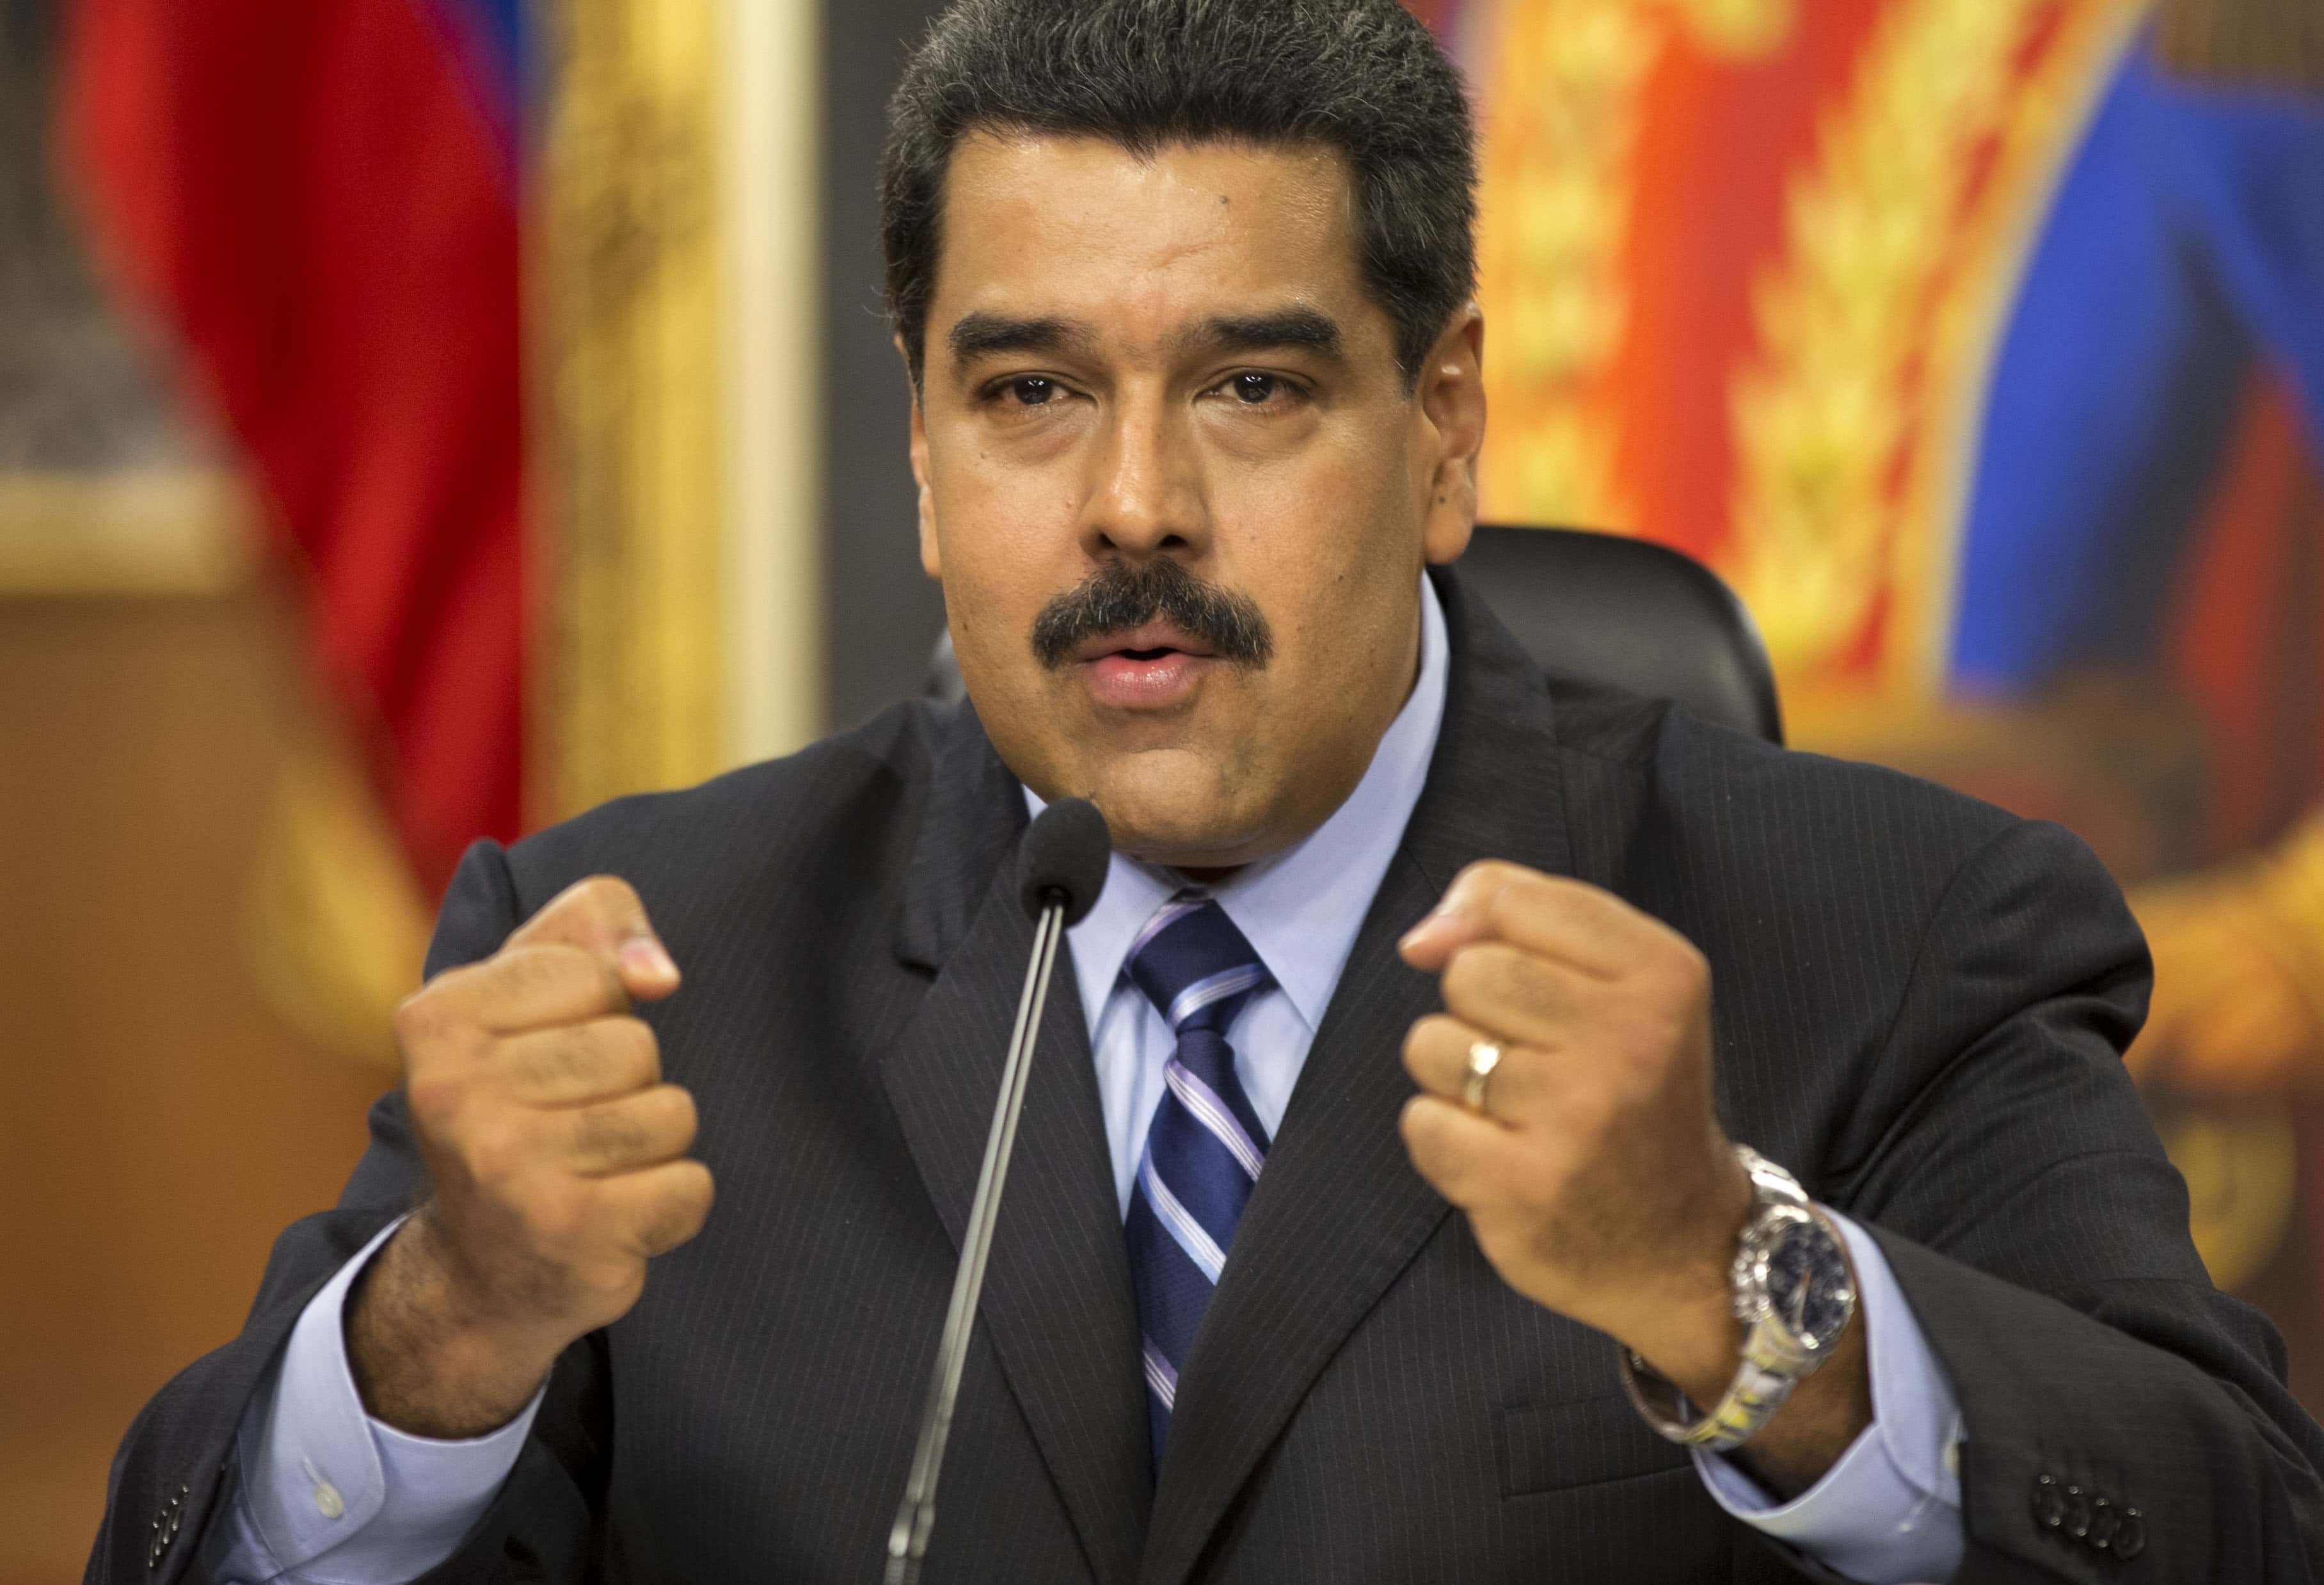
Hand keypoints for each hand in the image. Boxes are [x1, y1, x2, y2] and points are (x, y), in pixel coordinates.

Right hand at [347, 877, 712, 1437]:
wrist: (479, 1268)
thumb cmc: (518, 1099)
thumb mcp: (533, 983)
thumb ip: (597, 921)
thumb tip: (659, 973)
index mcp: (436, 1018)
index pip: (596, 974)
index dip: (597, 1012)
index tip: (545, 1057)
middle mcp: (456, 1096)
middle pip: (637, 1046)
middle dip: (628, 1083)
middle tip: (567, 1124)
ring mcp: (509, 1170)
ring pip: (672, 1114)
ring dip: (653, 1144)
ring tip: (592, 1168)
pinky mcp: (570, 1234)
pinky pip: (691, 1188)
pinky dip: (673, 1203)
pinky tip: (614, 1215)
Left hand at [1395, 861, 1749, 1379]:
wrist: (1682, 1242)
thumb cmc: (1631, 1089)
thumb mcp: (1615, 977)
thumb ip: (1514, 912)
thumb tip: (1420, 940)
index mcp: (1663, 973)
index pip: (1513, 901)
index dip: (1494, 937)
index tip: (1536, 991)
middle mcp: (1631, 1040)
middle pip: (1468, 973)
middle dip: (1475, 1012)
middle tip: (1533, 1061)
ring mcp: (1578, 1118)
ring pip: (1432, 1045)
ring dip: (1454, 1077)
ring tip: (1514, 1110)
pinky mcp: (1525, 1186)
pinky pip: (1422, 1122)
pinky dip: (1443, 1138)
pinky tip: (1497, 1156)